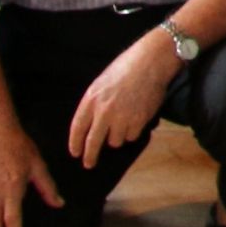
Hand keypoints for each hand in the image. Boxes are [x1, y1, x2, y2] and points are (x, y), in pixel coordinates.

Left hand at [67, 31, 180, 167]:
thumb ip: (95, 104)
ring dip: (118, 137)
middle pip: (93, 142)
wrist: (150, 62)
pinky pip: (132, 136)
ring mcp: (121, 118)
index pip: (78, 128)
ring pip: (115, 141)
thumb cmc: (126, 68)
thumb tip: (92, 125)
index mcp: (91, 100)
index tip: (76, 153)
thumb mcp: (101, 83)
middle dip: (90, 156)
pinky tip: (137, 117)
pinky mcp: (138, 121)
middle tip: (89, 164)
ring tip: (125, 122)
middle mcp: (103, 112)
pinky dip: (133, 131)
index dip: (75, 143)